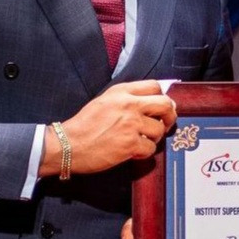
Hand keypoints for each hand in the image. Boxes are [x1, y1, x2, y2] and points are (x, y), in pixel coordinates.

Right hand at [40, 80, 176, 177]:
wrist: (68, 145)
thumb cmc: (84, 126)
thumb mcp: (104, 101)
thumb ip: (126, 98)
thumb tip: (151, 102)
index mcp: (121, 92)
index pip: (155, 86)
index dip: (162, 97)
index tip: (161, 107)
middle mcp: (128, 105)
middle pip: (165, 105)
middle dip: (169, 116)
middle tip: (164, 123)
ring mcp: (131, 124)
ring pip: (159, 129)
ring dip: (154, 138)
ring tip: (141, 140)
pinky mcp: (130, 143)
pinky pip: (151, 148)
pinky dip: (144, 152)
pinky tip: (133, 151)